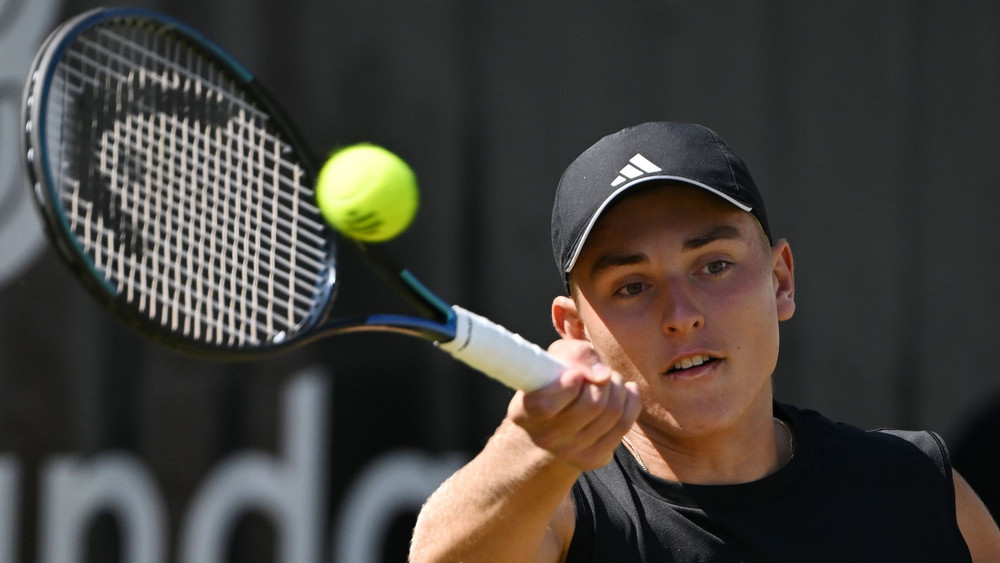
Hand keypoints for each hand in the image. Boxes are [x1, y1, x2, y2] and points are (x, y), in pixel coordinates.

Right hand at [507, 339, 640, 470]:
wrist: (554, 422)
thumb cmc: (554, 380)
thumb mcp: (556, 358)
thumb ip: (576, 355)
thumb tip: (602, 375)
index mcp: (524, 413)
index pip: (547, 405)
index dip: (568, 385)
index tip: (576, 373)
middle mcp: (545, 438)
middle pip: (592, 404)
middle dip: (604, 378)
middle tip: (599, 373)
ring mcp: (570, 452)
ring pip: (612, 412)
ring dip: (617, 386)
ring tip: (609, 381)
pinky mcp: (593, 459)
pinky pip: (624, 425)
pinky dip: (630, 401)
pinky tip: (624, 392)